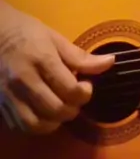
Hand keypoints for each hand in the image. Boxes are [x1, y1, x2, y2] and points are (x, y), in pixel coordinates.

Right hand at [0, 2, 113, 133]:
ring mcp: (9, 94)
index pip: (70, 89)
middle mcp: (24, 80)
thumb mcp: (55, 38)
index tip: (86, 85)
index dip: (85, 92)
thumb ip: (80, 56)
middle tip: (75, 98)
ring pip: (37, 124)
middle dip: (73, 108)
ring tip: (60, 109)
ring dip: (55, 122)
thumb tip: (109, 63)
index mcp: (41, 59)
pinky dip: (36, 126)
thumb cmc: (26, 32)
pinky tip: (43, 114)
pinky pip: (21, 126)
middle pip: (56, 109)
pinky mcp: (0, 104)